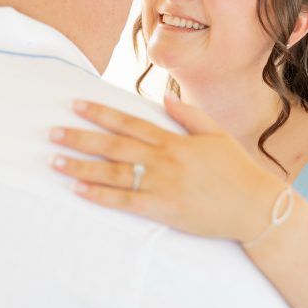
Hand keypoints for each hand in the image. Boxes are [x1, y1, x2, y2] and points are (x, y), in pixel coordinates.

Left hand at [49, 93, 283, 243]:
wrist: (255, 206)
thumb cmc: (237, 170)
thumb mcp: (215, 135)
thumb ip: (188, 115)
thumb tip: (164, 98)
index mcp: (174, 140)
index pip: (129, 122)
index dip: (100, 113)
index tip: (76, 105)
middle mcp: (164, 159)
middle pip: (113, 145)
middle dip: (80, 137)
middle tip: (51, 132)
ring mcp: (162, 185)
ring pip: (113, 172)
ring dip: (81, 166)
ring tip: (55, 160)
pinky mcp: (163, 209)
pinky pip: (125, 201)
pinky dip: (100, 195)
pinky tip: (78, 189)